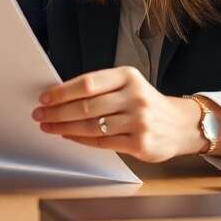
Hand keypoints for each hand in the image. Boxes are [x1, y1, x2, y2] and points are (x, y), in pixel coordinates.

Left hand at [32, 66, 207, 161]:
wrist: (180, 125)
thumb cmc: (145, 103)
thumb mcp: (128, 86)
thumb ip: (100, 89)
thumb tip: (59, 96)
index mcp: (128, 76)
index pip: (87, 83)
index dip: (62, 92)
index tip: (44, 98)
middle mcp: (135, 97)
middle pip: (86, 106)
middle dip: (57, 112)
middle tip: (39, 114)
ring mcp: (139, 121)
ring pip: (92, 126)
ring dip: (64, 128)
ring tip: (48, 127)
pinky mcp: (140, 143)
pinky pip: (102, 142)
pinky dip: (80, 140)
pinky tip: (68, 136)